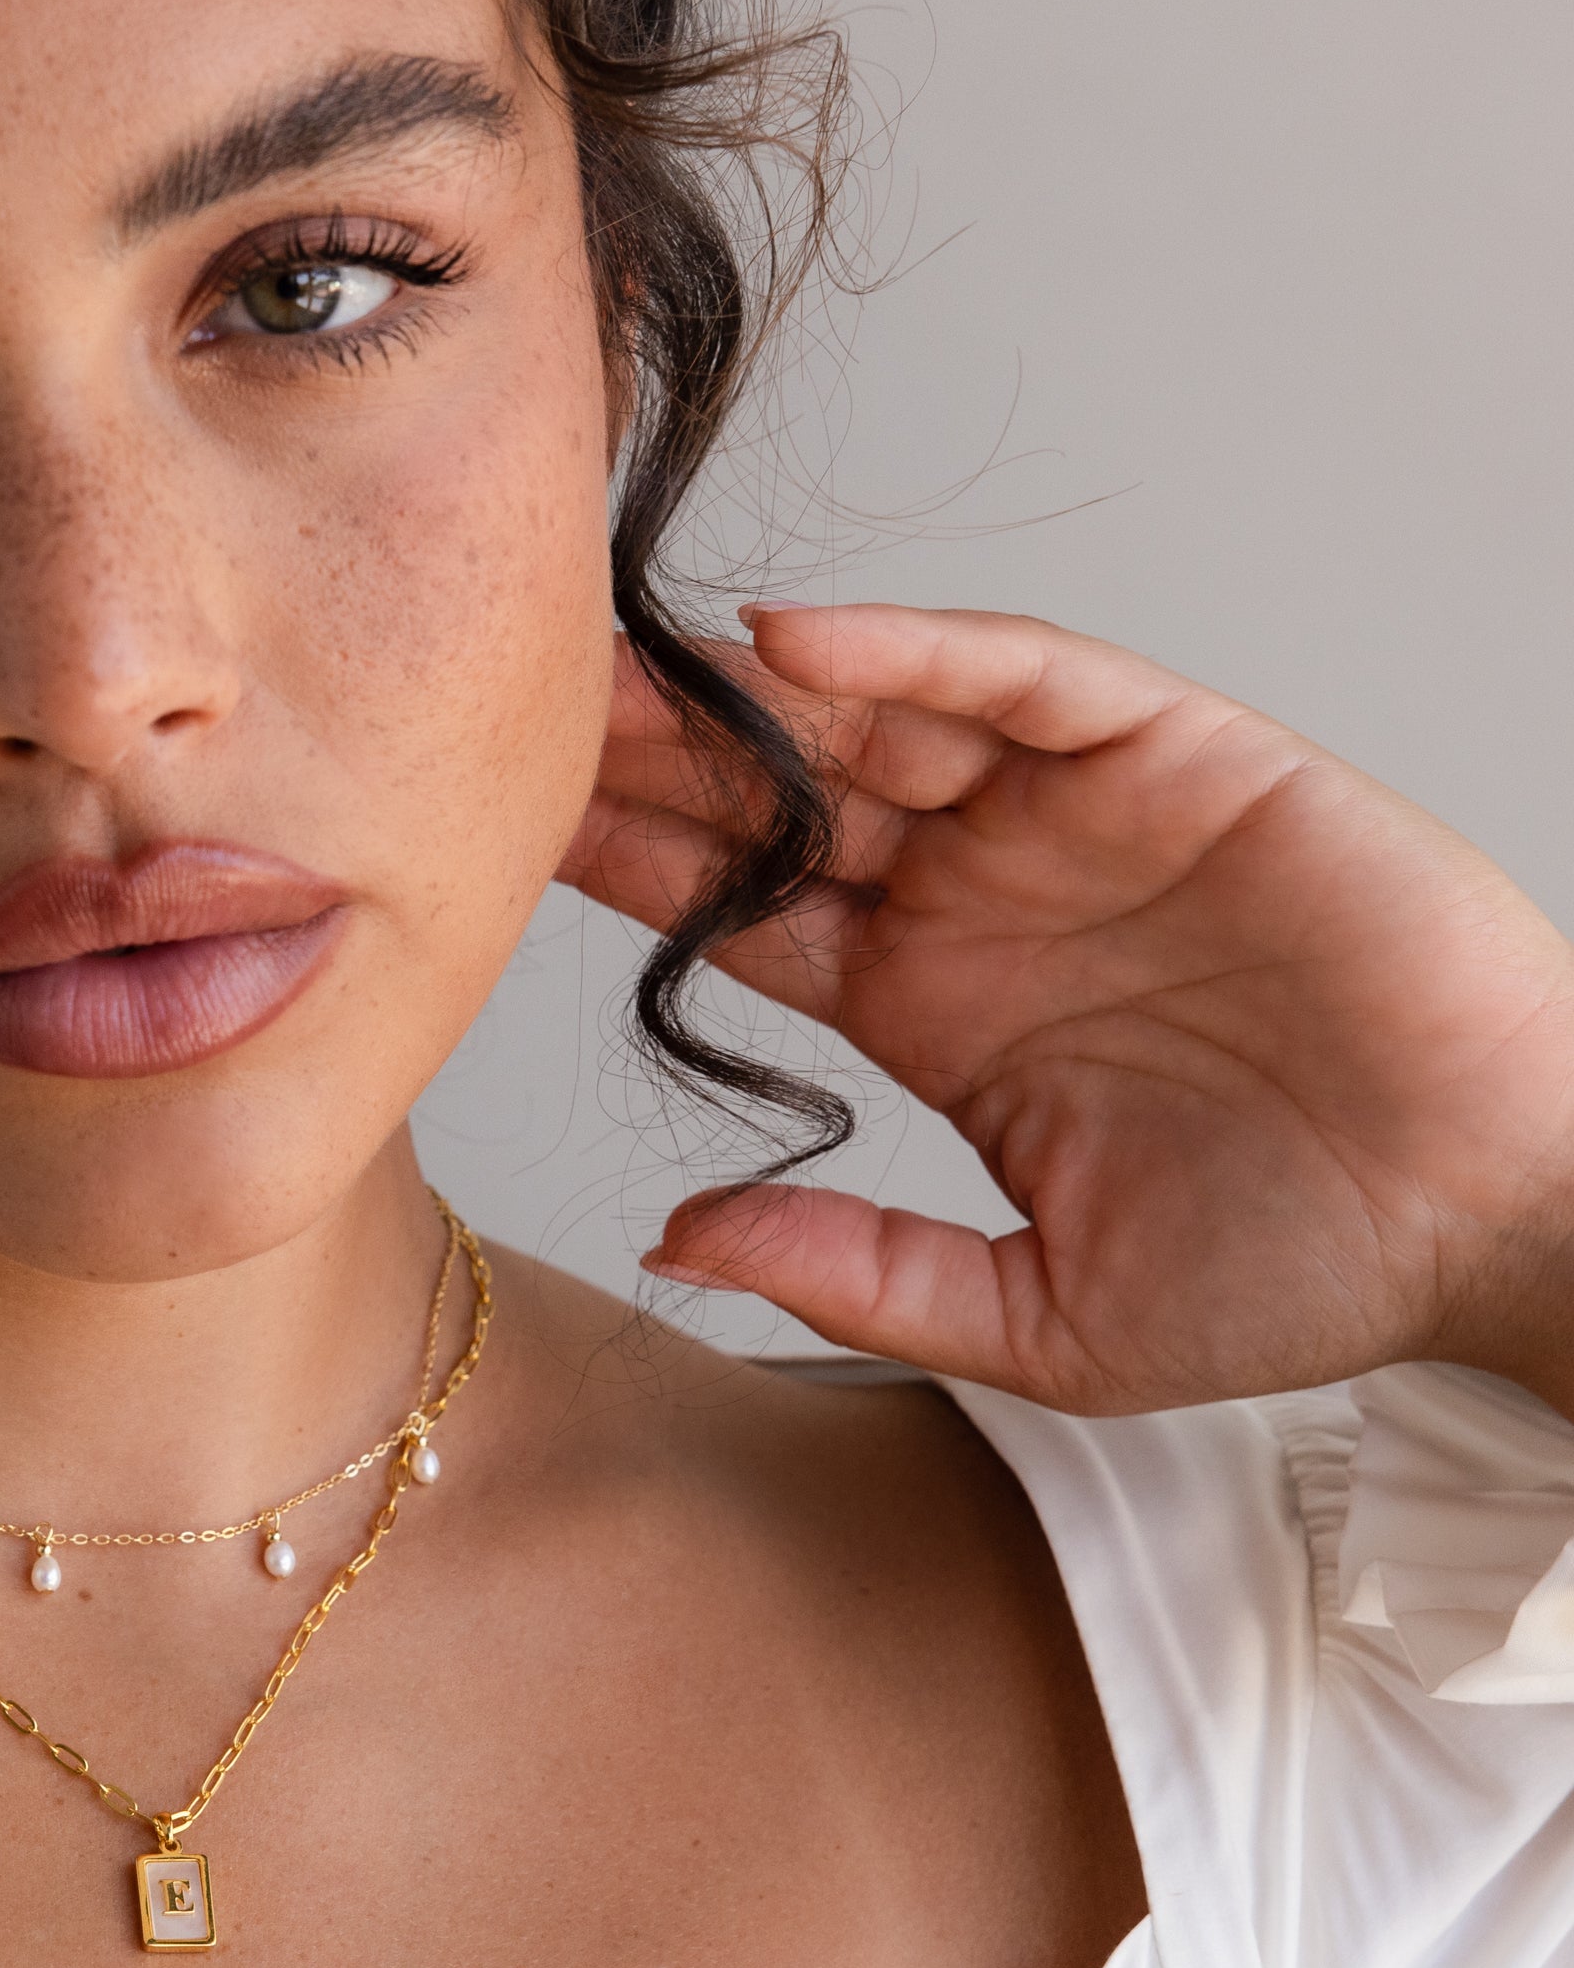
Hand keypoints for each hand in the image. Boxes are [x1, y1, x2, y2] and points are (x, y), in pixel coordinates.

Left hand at [564, 604, 1573, 1418]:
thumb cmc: (1293, 1272)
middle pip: (780, 806)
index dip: (628, 878)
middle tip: (508, 724)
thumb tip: (673, 1244)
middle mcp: (984, 902)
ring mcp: (1078, 825)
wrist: (1495, 1225)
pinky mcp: (1186, 763)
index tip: (493, 852)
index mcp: (932, 1013)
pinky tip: (793, 652)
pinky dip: (921, 656)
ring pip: (881, 728)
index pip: (741, 920)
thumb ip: (851, 1270)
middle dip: (654, 766)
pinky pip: (1031, 684)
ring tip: (614, 674)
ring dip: (749, 702)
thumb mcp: (1032, 1314)